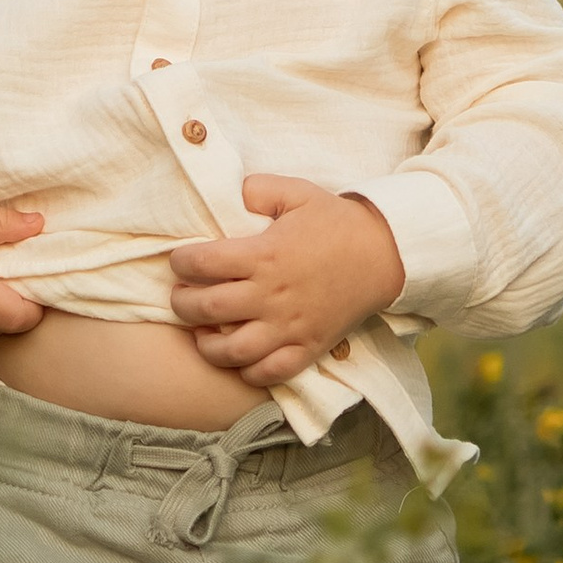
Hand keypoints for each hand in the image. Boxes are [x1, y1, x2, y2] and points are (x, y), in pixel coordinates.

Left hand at [166, 176, 402, 387]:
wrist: (383, 254)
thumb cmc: (335, 222)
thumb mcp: (296, 192)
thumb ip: (257, 189)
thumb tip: (229, 194)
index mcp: (265, 255)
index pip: (204, 263)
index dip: (181, 262)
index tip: (179, 260)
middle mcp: (272, 295)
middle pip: (208, 309)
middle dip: (182, 303)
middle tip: (180, 295)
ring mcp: (289, 327)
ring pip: (232, 351)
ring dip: (206, 344)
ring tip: (201, 331)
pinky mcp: (307, 348)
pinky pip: (268, 373)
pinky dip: (246, 371)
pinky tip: (237, 356)